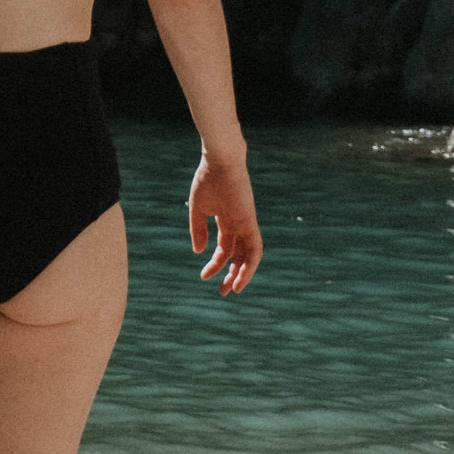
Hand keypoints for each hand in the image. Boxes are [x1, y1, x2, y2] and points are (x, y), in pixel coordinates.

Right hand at [188, 150, 261, 292]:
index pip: (224, 248)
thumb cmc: (208, 179)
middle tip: (223, 292)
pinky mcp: (251, 222)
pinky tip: (241, 279)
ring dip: (243, 274)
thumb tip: (199, 252)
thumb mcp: (198, 208)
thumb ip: (198, 229)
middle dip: (231, 274)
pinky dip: (251, 266)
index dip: (215, 264)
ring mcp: (246, 224)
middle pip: (239, 255)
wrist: (220, 161)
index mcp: (226, 220)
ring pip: (249, 256)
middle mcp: (239, 224)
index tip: (203, 276)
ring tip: (233, 290)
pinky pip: (255, 249)